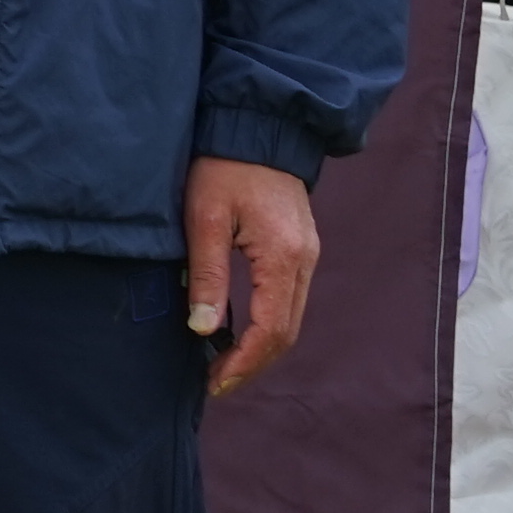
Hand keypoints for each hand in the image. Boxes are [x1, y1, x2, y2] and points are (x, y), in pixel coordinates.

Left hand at [185, 156, 322, 395]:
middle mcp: (305, 260)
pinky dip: (268, 325)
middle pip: (287, 332)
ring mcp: (307, 255)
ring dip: (261, 348)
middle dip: (253, 364)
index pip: (271, 328)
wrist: (255, 128)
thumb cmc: (222, 168)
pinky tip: (239, 334)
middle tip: (216, 384)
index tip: (214, 382)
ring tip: (223, 366)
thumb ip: (207, 275)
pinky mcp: (300, 249)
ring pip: (291, 318)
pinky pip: (289, 300)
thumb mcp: (204, 219)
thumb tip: (204, 330)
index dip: (244, 362)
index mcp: (283, 256)